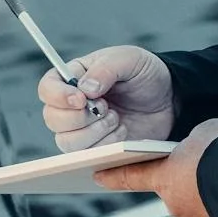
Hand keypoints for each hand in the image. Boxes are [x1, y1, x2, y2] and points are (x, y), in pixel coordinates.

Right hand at [38, 45, 175, 150]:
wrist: (169, 99)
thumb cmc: (144, 73)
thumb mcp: (129, 59)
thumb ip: (106, 69)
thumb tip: (85, 89)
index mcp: (73, 78)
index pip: (47, 88)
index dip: (57, 96)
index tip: (80, 98)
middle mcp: (71, 105)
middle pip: (52, 119)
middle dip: (80, 117)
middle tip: (106, 106)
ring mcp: (82, 129)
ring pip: (67, 142)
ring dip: (93, 132)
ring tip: (116, 118)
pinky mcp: (97, 148)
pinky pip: (88, 157)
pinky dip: (106, 145)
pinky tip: (122, 132)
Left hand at [93, 118, 217, 216]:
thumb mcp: (204, 133)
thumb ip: (191, 143)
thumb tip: (198, 152)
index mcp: (164, 179)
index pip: (130, 176)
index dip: (113, 174)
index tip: (96, 176)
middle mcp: (176, 203)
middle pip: (170, 185)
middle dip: (181, 173)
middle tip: (198, 157)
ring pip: (195, 196)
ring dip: (204, 184)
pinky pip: (217, 204)